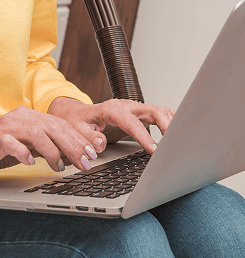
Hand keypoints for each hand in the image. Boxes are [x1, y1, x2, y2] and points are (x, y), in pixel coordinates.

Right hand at [0, 105, 118, 181]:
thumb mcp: (22, 148)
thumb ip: (43, 147)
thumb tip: (70, 156)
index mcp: (27, 117)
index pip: (59, 124)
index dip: (78, 138)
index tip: (92, 153)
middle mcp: (18, 118)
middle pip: (53, 126)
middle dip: (73, 144)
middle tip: (86, 162)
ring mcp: (5, 127)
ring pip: (36, 132)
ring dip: (53, 150)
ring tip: (61, 166)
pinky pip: (11, 142)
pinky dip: (23, 152)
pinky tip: (31, 162)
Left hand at [48, 97, 174, 157]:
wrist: (76, 113)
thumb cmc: (77, 121)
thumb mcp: (76, 129)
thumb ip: (88, 137)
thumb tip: (100, 144)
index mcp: (111, 109)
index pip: (131, 122)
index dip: (143, 136)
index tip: (153, 150)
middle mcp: (126, 106)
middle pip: (152, 111)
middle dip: (167, 126)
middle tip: (175, 143)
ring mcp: (134, 108)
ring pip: (159, 111)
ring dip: (172, 123)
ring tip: (181, 140)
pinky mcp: (140, 113)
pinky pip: (160, 114)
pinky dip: (171, 122)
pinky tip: (178, 133)